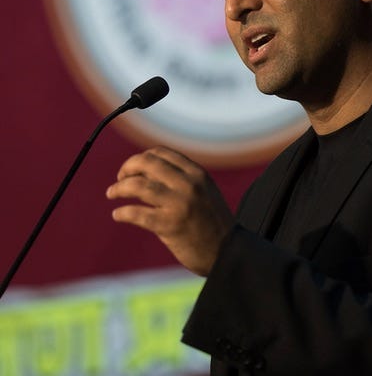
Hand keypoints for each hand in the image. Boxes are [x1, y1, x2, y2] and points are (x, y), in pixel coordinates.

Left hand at [106, 146, 233, 275]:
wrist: (228, 252)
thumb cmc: (212, 223)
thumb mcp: (204, 191)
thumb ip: (183, 179)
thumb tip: (148, 171)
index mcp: (197, 173)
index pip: (161, 153)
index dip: (141, 158)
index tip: (133, 169)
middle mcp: (189, 183)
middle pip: (147, 163)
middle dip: (127, 168)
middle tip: (120, 179)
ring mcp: (179, 203)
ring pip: (138, 186)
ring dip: (119, 188)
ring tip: (111, 194)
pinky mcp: (170, 225)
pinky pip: (137, 213)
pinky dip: (122, 212)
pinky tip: (118, 214)